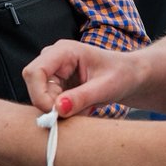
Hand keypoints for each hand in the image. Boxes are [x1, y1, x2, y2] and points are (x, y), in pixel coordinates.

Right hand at [22, 39, 136, 116]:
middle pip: (34, 86)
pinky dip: (64, 111)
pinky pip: (49, 102)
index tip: (56, 113)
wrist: (131, 76)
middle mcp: (54, 58)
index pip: (34, 71)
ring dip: (60, 110)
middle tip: (76, 114)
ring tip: (85, 109)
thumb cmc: (122, 74)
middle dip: (51, 105)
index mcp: (64, 51)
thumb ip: (82, 98)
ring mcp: (53, 71)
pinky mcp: (56, 83)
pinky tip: (83, 108)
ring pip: (41, 96)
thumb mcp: (106, 87)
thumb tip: (58, 109)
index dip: (39, 94)